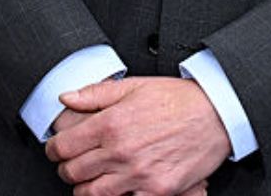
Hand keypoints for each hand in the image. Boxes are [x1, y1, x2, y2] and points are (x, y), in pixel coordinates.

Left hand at [47, 77, 227, 195]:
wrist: (217, 114)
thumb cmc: (178, 99)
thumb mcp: (134, 86)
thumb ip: (96, 93)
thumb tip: (66, 97)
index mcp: (111, 123)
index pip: (64, 146)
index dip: (53, 150)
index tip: (55, 150)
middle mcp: (121, 151)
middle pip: (74, 172)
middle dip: (66, 169)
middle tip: (69, 166)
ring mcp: (139, 174)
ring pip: (93, 193)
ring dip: (84, 188)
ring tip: (87, 182)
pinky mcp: (157, 191)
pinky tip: (115, 190)